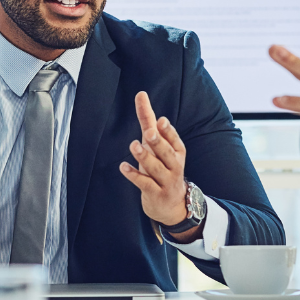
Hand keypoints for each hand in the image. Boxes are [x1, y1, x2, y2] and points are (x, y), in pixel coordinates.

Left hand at [118, 91, 196, 238]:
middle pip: (167, 153)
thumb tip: (141, 94)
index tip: (161, 120)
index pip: (174, 140)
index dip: (168, 131)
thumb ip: (148, 121)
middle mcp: (174, 165)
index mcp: (177, 152)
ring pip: (156, 168)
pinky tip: (123, 167)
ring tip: (133, 145)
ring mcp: (165, 181)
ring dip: (145, 157)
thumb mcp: (157, 145)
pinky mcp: (155, 194)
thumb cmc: (163, 167)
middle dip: (159, 143)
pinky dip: (134, 175)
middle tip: (149, 132)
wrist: (173, 205)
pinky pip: (145, 184)